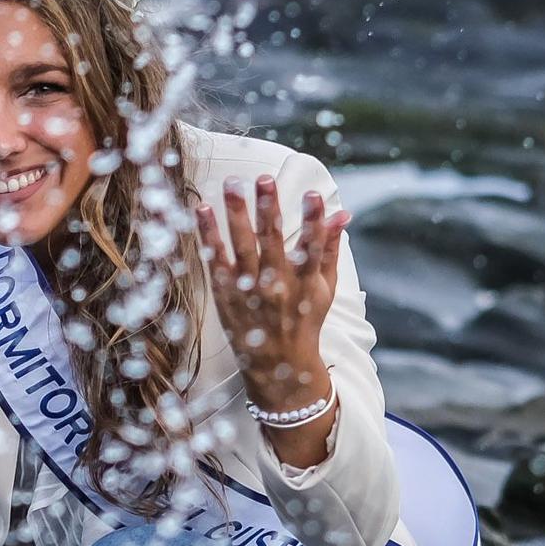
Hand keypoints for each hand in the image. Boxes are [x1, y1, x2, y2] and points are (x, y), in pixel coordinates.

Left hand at [194, 175, 350, 411]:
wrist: (278, 365)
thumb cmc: (304, 321)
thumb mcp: (324, 288)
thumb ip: (330, 249)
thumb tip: (341, 213)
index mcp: (305, 283)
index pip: (312, 248)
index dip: (313, 221)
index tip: (313, 195)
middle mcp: (277, 286)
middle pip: (273, 242)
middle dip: (269, 209)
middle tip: (264, 179)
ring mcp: (249, 290)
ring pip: (242, 247)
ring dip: (236, 214)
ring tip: (232, 185)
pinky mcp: (226, 294)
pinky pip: (216, 260)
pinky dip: (209, 234)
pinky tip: (203, 209)